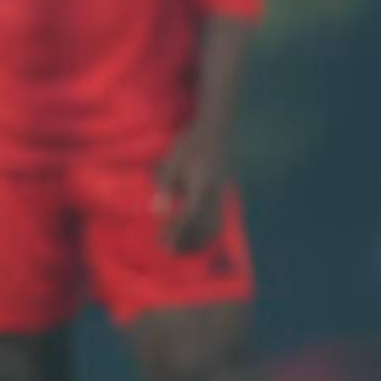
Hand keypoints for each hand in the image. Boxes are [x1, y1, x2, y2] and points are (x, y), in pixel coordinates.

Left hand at [155, 122, 227, 252]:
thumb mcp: (171, 164)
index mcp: (202, 184)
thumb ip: (165, 188)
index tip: (162, 241)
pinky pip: (219, 220)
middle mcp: (216, 193)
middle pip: (205, 225)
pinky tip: (192, 238)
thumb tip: (157, 212)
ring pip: (215, 226)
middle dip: (186, 241)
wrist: (215, 131)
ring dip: (197, 240)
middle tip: (166, 249)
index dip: (177, 230)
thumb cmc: (188, 146)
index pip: (191, 215)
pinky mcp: (224, 196)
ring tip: (178, 249)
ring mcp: (223, 195)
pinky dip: (206, 233)